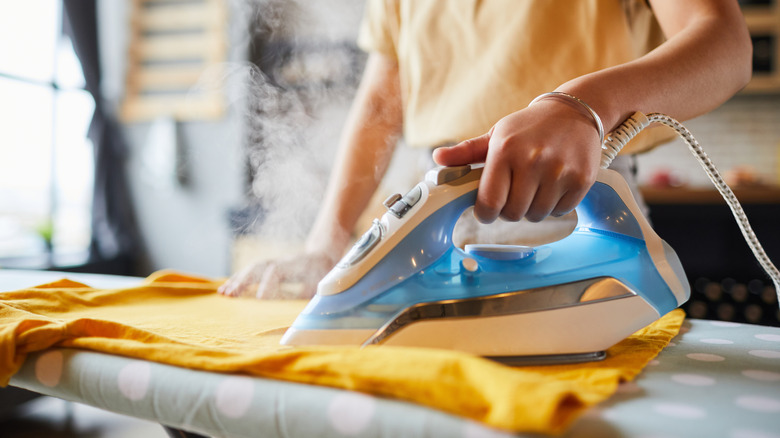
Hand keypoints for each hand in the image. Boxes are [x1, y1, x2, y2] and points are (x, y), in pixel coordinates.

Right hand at [217, 251, 337, 298]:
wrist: (322, 256)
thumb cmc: (323, 276)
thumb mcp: (322, 286)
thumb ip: (310, 296)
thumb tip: (302, 312)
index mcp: (298, 266)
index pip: (277, 271)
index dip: (268, 284)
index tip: (260, 299)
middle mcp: (283, 262)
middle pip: (260, 267)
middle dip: (244, 281)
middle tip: (231, 295)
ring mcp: (274, 263)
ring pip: (252, 269)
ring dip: (237, 280)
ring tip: (223, 293)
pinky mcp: (269, 267)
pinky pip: (251, 272)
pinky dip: (238, 280)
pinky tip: (227, 289)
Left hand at [432, 99, 602, 222]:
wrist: (574, 112)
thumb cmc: (529, 127)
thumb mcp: (496, 135)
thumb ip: (466, 152)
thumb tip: (438, 158)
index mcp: (505, 150)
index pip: (489, 202)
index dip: (485, 213)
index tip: (488, 209)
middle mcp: (532, 160)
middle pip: (513, 214)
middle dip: (510, 210)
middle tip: (515, 193)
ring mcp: (559, 171)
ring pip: (537, 215)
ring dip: (533, 209)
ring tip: (535, 187)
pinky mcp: (581, 179)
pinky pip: (560, 211)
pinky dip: (555, 205)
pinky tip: (554, 185)